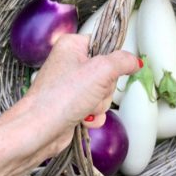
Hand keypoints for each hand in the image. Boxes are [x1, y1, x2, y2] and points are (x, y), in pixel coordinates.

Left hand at [25, 34, 139, 153]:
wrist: (39, 132)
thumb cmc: (62, 97)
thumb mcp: (101, 70)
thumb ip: (123, 61)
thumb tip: (136, 61)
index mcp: (72, 46)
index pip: (104, 44)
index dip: (112, 60)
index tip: (109, 71)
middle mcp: (70, 63)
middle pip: (107, 71)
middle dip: (104, 88)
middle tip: (92, 92)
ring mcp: (71, 84)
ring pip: (103, 91)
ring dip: (99, 103)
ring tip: (84, 107)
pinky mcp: (72, 103)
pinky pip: (95, 106)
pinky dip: (93, 114)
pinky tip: (83, 119)